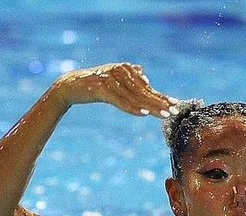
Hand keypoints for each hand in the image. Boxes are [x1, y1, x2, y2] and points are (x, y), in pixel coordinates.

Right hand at [49, 63, 177, 116]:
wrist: (70, 86)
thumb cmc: (93, 84)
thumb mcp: (113, 79)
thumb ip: (128, 78)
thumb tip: (143, 74)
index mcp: (126, 69)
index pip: (147, 86)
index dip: (161, 96)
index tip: (175, 105)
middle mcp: (121, 71)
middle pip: (144, 91)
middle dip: (160, 103)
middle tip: (174, 112)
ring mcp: (111, 79)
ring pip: (135, 97)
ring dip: (151, 106)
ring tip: (163, 115)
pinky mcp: (101, 88)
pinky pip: (120, 100)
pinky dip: (132, 107)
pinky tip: (143, 113)